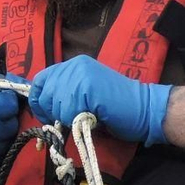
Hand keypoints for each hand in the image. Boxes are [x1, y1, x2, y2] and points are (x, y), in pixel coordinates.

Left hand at [26, 56, 170, 145]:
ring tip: (84, 116)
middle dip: (50, 111)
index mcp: (74, 64)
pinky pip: (66, 111)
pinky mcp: (85, 89)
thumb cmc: (116, 107)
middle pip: (44, 93)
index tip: (45, 114)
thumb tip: (41, 105)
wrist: (144, 108)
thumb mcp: (85, 93)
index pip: (40, 79)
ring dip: (64, 117)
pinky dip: (74, 120)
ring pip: (53, 104)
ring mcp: (79, 75)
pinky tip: (89, 117)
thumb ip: (65, 93)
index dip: (39, 99)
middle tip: (68, 119)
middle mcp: (74, 65)